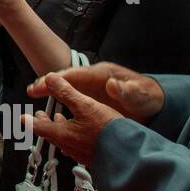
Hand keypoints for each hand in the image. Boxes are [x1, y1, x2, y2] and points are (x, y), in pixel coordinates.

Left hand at [23, 72, 122, 165]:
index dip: (28, 121)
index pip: (37, 127)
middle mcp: (67, 146)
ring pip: (63, 139)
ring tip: (60, 119)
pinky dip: (72, 135)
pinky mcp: (92, 157)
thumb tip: (49, 79)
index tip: (21, 118)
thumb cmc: (107, 130)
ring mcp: (80, 153)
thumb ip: (66, 92)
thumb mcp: (86, 105)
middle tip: (40, 115)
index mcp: (61, 134)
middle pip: (50, 133)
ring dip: (59, 128)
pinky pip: (76, 145)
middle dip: (44, 123)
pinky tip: (80, 132)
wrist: (129, 154)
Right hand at [27, 61, 164, 123]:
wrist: (157, 105)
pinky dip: (62, 106)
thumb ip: (127, 90)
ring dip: (52, 95)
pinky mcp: (94, 101)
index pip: (75, 74)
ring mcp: (92, 90)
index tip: (43, 83)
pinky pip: (74, 102)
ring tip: (36, 101)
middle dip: (48, 84)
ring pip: (68, 90)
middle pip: (66, 80)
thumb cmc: (148, 97)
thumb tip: (112, 85)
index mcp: (102, 75)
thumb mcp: (140, 94)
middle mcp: (94, 80)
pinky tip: (54, 117)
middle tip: (31, 90)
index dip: (58, 78)